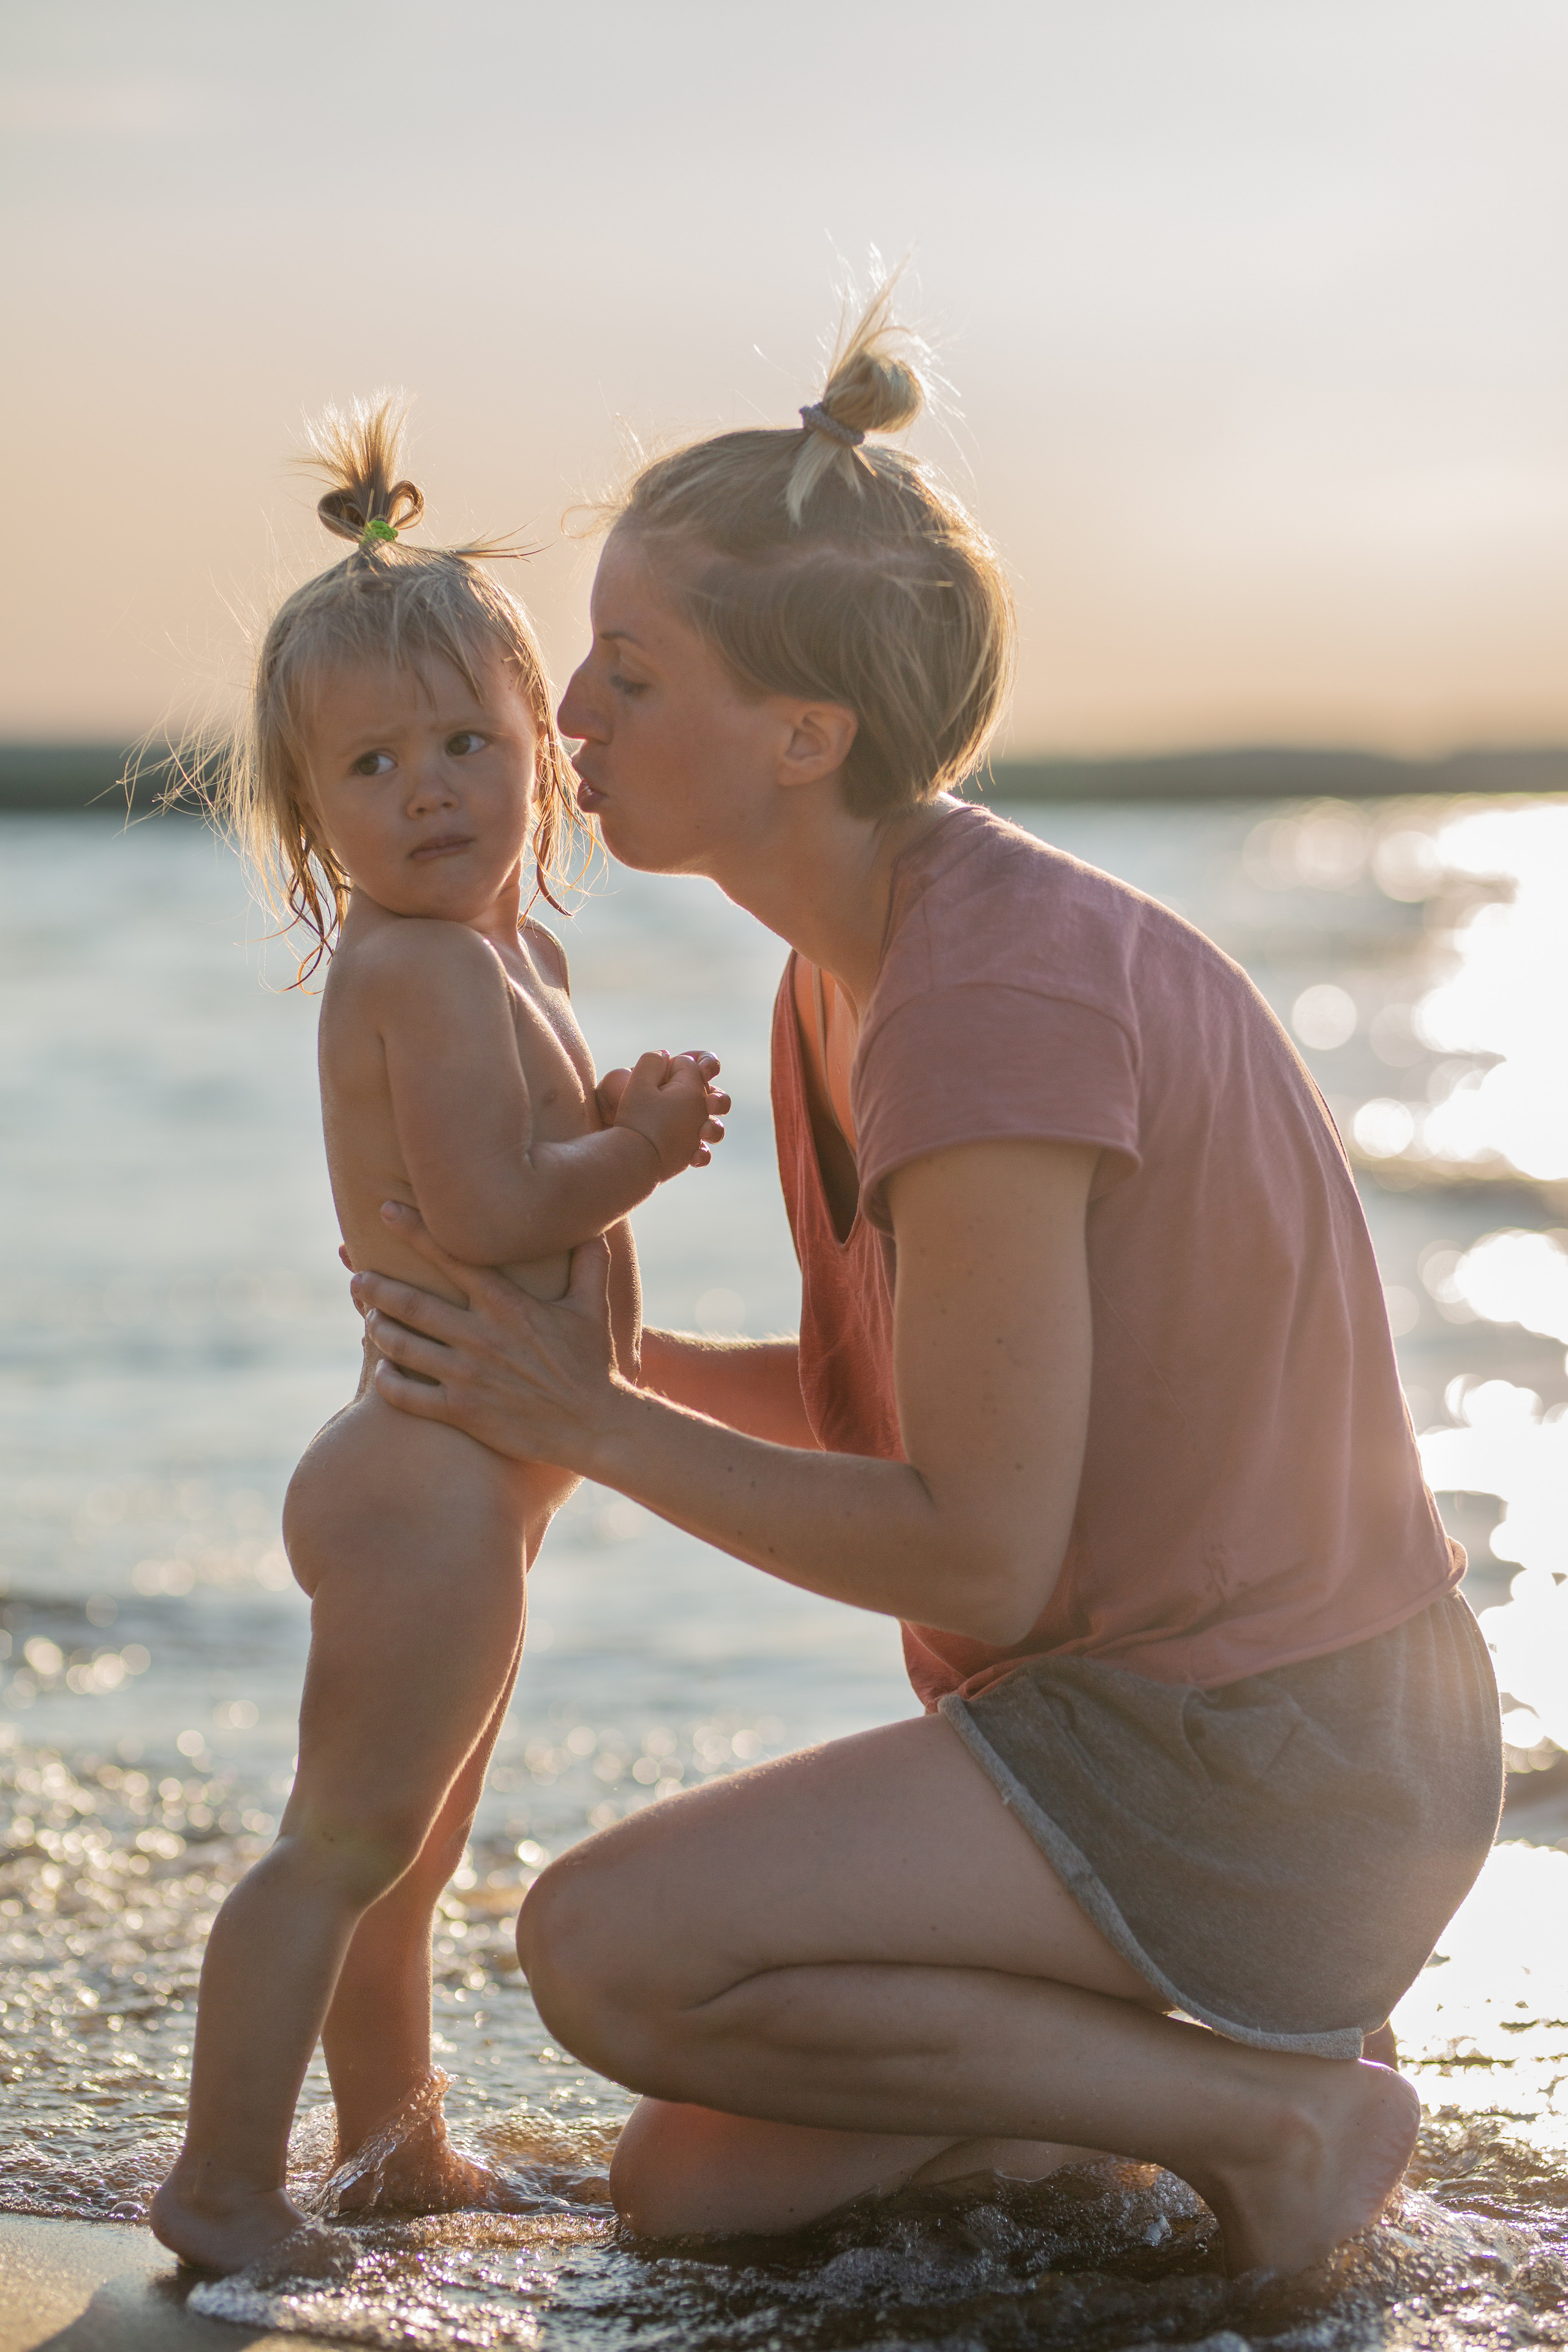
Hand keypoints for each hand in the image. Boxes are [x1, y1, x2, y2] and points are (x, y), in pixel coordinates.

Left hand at [349, 1205, 625, 1469]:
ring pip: (403, 1346)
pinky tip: (381, 1371)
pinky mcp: (462, 1411)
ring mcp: (468, 1375)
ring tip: (368, 1317)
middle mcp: (481, 1336)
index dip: (415, 1231)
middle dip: (377, 1286)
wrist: (596, 1426)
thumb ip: (588, 1262)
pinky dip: (387, 1381)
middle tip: (357, 1276)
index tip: (385, 1209)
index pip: (452, 1257)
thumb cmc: (593, 1363)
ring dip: (378, 1328)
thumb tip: (594, 1223)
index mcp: (507, 1305)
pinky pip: (407, 1396)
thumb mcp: (593, 1307)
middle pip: (412, 1303)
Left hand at [612, 1049, 728, 1174]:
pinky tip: (694, 1156)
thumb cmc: (612, 1108)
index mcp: (672, 1080)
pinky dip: (702, 1154)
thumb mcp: (628, 1079)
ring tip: (703, 1132)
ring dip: (715, 1128)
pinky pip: (702, 1153)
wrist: (603, 1142)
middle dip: (719, 1100)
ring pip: (714, 1127)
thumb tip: (669, 1057)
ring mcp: (685, 1129)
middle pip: (715, 1097)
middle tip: (710, 1105)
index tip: (705, 1071)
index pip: (700, 1065)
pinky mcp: (682, 1153)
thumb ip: (652, 1064)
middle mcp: (682, 1103)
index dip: (708, 1064)